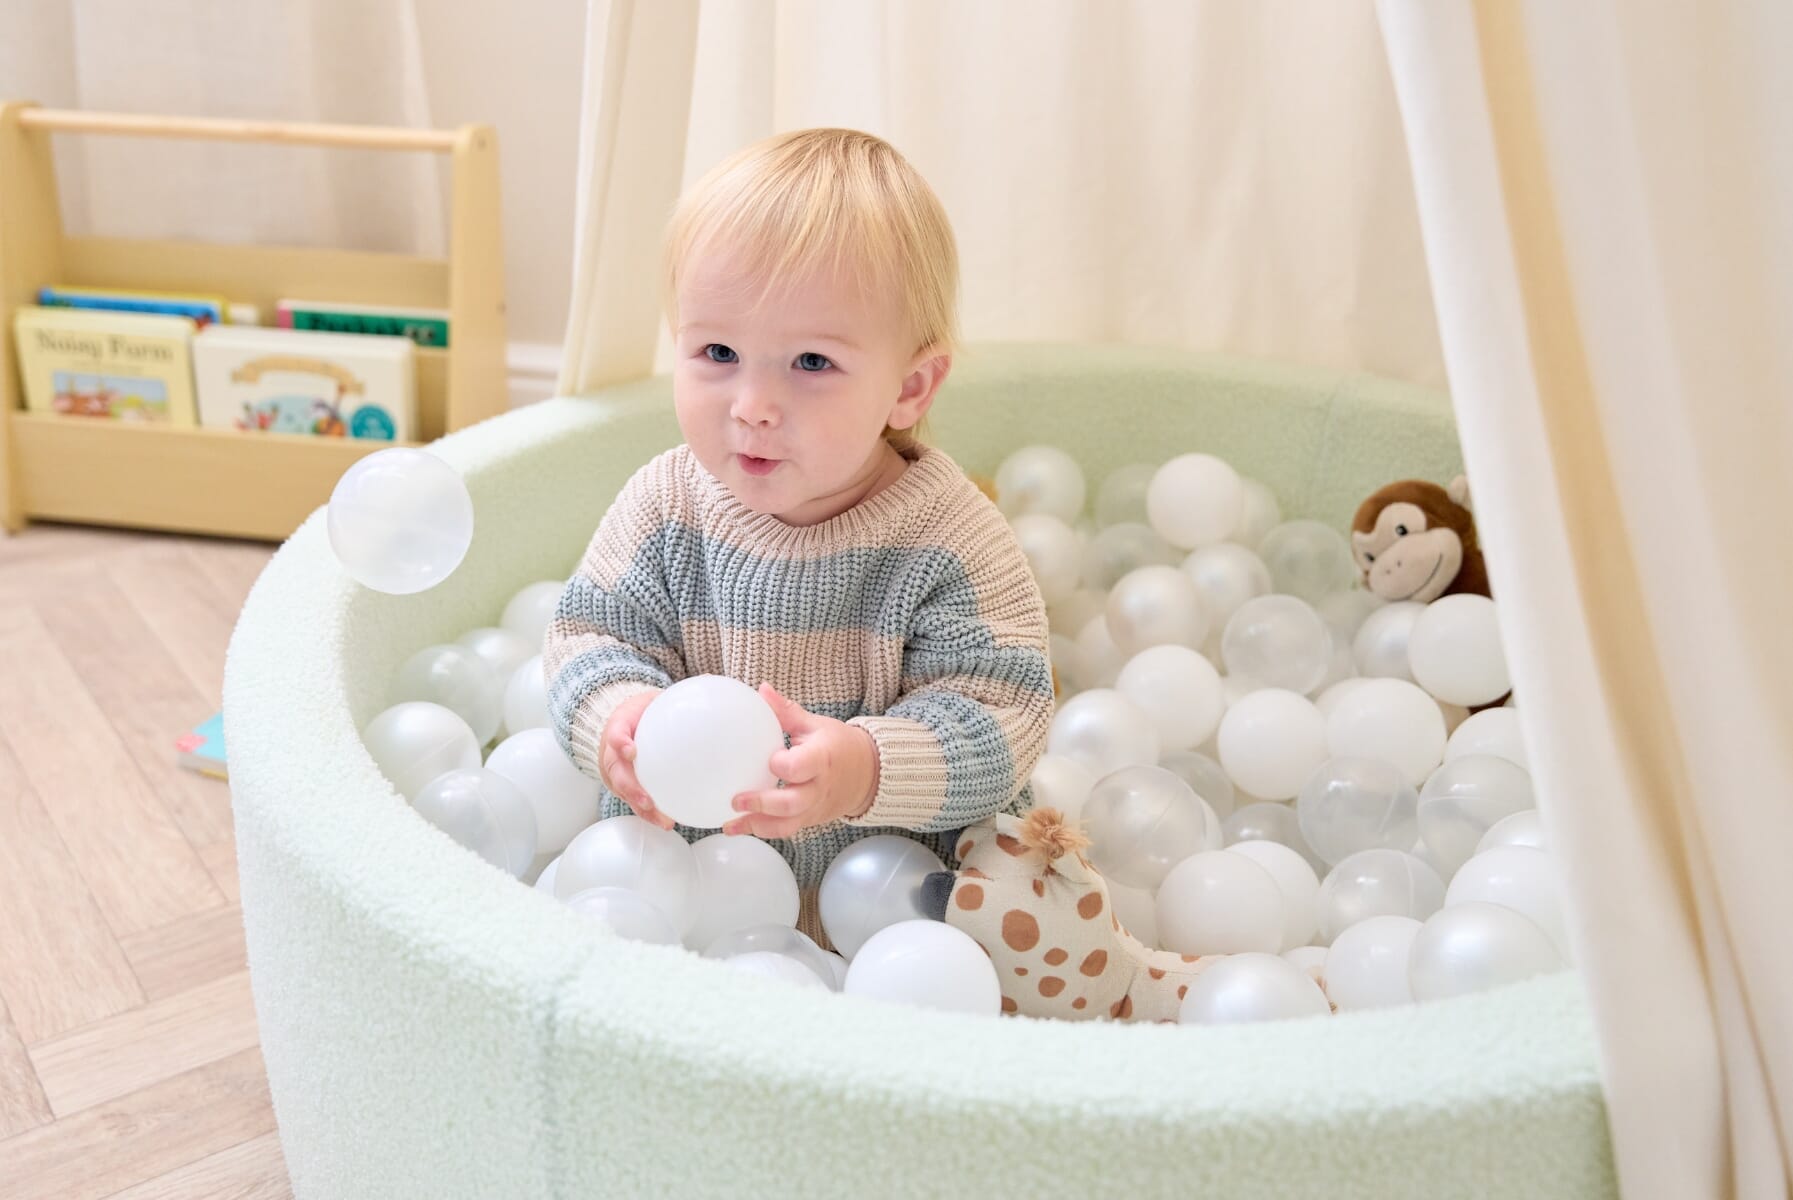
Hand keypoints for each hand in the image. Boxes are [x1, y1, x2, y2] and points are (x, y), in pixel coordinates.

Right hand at [598, 688, 673, 829]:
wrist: (621, 725)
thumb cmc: (641, 713)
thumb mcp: (652, 699)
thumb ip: (677, 695)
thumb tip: (710, 678)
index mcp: (619, 728)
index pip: (615, 734)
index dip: (620, 742)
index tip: (632, 750)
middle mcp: (613, 754)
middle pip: (617, 773)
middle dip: (630, 788)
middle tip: (647, 799)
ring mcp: (616, 773)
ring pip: (625, 793)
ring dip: (643, 808)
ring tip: (664, 820)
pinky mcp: (624, 786)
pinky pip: (635, 801)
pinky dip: (650, 813)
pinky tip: (670, 822)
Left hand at [725, 684, 878, 838]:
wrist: (866, 774)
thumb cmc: (838, 746)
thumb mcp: (815, 725)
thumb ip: (786, 711)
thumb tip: (761, 689)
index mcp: (821, 759)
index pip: (801, 767)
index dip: (782, 766)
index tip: (768, 760)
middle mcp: (818, 788)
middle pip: (791, 803)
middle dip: (762, 804)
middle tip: (736, 799)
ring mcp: (813, 808)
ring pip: (786, 825)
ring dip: (756, 826)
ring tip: (730, 825)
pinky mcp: (808, 821)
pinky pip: (785, 831)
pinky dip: (761, 831)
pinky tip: (738, 827)